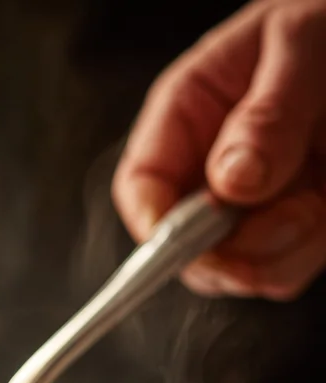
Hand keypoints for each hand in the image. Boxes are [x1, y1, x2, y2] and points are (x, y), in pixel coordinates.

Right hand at [113, 0, 325, 298]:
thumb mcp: (302, 42)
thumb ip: (266, 114)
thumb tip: (231, 183)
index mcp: (188, 114)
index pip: (142, 187)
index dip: (156, 226)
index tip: (189, 242)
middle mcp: (207, 168)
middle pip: (183, 246)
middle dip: (228, 251)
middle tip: (285, 220)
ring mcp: (248, 205)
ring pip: (234, 270)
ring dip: (278, 254)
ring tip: (317, 202)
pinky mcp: (288, 227)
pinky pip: (282, 272)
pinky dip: (308, 253)